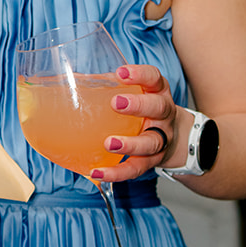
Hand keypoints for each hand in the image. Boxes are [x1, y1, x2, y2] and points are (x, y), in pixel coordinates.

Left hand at [91, 64, 177, 181]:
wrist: (174, 136)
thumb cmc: (145, 109)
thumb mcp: (135, 92)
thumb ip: (107, 85)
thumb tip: (70, 79)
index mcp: (156, 92)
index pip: (154, 78)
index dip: (140, 74)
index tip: (121, 73)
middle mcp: (163, 114)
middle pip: (158, 107)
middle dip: (138, 105)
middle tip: (116, 103)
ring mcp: (161, 139)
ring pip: (150, 142)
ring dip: (130, 144)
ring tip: (109, 143)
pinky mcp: (152, 161)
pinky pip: (136, 168)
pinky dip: (117, 173)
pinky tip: (99, 173)